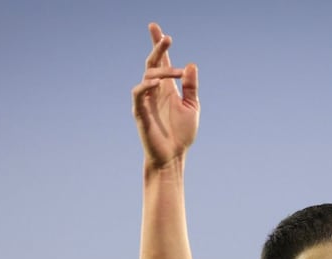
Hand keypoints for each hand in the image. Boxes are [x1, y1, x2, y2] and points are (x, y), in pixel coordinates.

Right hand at [132, 23, 199, 168]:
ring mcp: (146, 101)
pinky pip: (138, 94)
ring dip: (162, 72)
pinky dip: (145, 86)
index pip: (161, 63)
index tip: (156, 28)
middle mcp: (155, 92)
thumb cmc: (182, 135)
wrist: (172, 156)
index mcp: (167, 89)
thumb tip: (191, 65)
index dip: (159, 46)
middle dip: (158, 49)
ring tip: (178, 74)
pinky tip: (156, 83)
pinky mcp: (140, 112)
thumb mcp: (192, 107)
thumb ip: (191, 87)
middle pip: (152, 64)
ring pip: (148, 76)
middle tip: (166, 37)